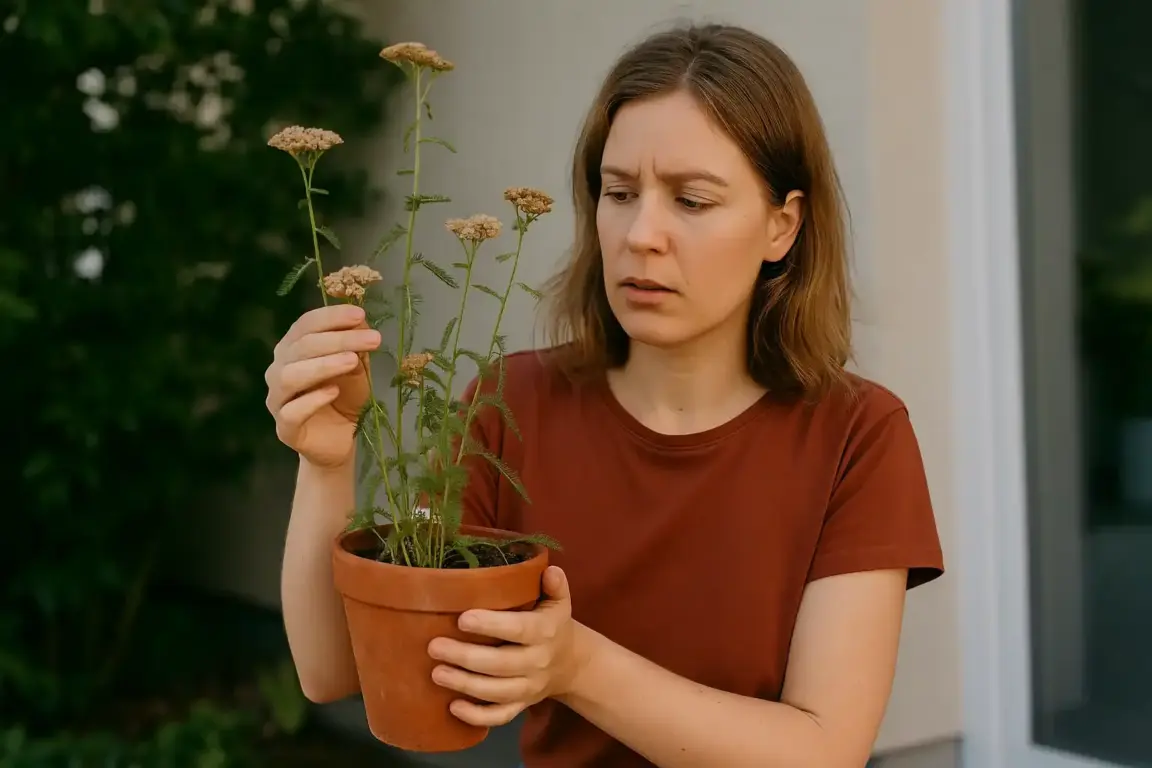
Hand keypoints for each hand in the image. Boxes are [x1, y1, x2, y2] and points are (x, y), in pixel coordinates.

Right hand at [264, 304, 379, 467]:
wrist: (340, 440)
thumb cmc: (345, 397)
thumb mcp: (356, 366)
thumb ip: (355, 345)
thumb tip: (360, 320)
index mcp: (292, 348)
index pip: (305, 325)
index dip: (331, 317)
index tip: (360, 315)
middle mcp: (278, 369)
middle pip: (301, 347)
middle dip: (338, 339)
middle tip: (372, 339)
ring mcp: (278, 399)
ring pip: (290, 376)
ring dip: (323, 365)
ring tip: (352, 361)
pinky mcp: (285, 428)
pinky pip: (291, 411)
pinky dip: (312, 400)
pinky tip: (333, 392)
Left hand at [428, 566, 587, 726]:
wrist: (571, 664)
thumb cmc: (553, 625)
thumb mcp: (559, 603)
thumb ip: (555, 586)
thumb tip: (550, 570)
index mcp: (544, 632)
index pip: (518, 630)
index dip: (491, 626)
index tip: (462, 619)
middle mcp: (537, 662)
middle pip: (501, 664)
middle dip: (466, 657)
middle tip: (434, 646)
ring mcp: (529, 688)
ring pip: (496, 692)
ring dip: (465, 684)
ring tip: (436, 673)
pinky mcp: (521, 706)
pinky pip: (500, 717)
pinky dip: (476, 717)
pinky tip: (452, 707)